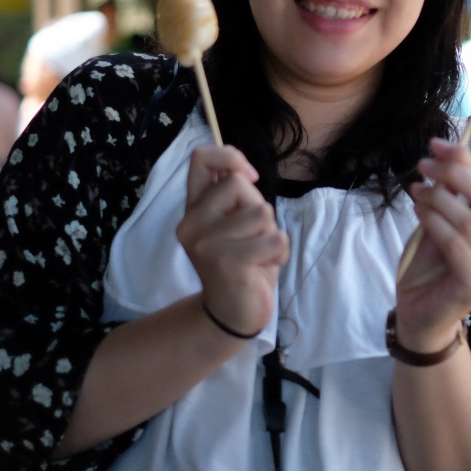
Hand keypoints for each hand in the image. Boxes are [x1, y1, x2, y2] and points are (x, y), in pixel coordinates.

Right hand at [175, 144, 288, 337]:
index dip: (230, 157)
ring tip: (258, 253)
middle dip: (259, 207)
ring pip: (260, 212)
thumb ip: (233, 196)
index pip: (200, 159)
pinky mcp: (226, 263)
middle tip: (253, 237)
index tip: (249, 177)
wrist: (233, 313)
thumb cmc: (242, 262)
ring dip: (271, 232)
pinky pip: (275, 239)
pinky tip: (264, 267)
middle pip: (238, 184)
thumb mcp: (234, 223)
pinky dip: (280, 253)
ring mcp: (206, 245)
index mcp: (193, 209)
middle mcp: (191, 224)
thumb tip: (244, 170)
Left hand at [397, 138, 470, 351]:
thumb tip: (451, 147)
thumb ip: (451, 192)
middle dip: (453, 175)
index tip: (436, 144)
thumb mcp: (440, 220)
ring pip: (469, 220)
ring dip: (438, 199)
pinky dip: (435, 223)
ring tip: (415, 191)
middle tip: (423, 165)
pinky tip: (418, 212)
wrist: (418, 314)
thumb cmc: (430, 266)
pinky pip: (456, 245)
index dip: (465, 161)